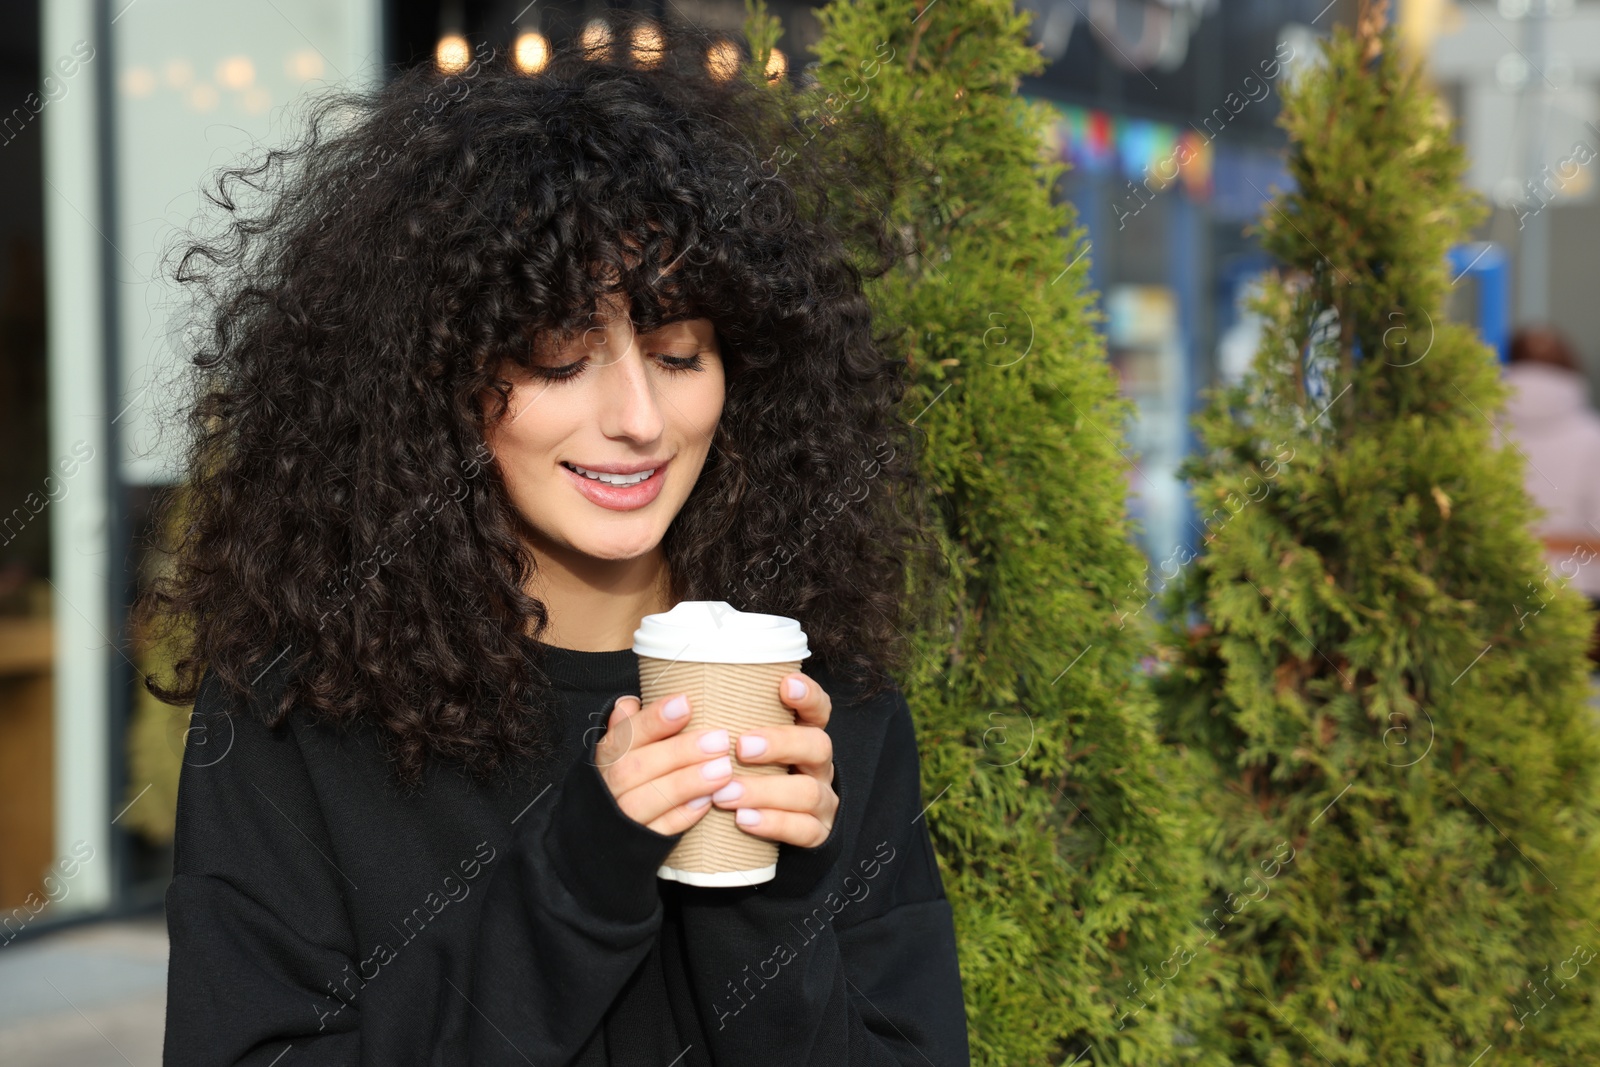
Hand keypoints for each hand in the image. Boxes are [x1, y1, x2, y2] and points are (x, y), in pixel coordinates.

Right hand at [595, 692, 733, 836]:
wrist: (600, 842)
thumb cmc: (624, 783)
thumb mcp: (620, 753)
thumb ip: (628, 729)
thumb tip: (630, 703)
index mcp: (605, 758)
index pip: (624, 734)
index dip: (653, 720)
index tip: (685, 703)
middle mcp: (607, 787)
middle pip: (636, 767)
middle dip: (679, 752)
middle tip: (720, 739)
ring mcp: (619, 819)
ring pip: (645, 800)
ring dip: (686, 784)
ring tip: (723, 769)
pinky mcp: (636, 846)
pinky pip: (657, 832)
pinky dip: (682, 816)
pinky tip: (708, 801)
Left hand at [710, 672, 838, 848]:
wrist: (776, 831)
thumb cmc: (751, 778)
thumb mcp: (744, 749)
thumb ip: (725, 727)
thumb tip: (665, 703)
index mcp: (804, 737)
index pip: (818, 709)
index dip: (808, 695)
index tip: (785, 685)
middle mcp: (817, 766)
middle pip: (817, 746)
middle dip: (780, 743)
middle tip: (741, 747)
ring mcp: (822, 800)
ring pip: (808, 792)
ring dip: (764, 791)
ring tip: (725, 794)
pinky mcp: (818, 833)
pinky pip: (805, 830)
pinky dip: (774, 824)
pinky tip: (744, 820)